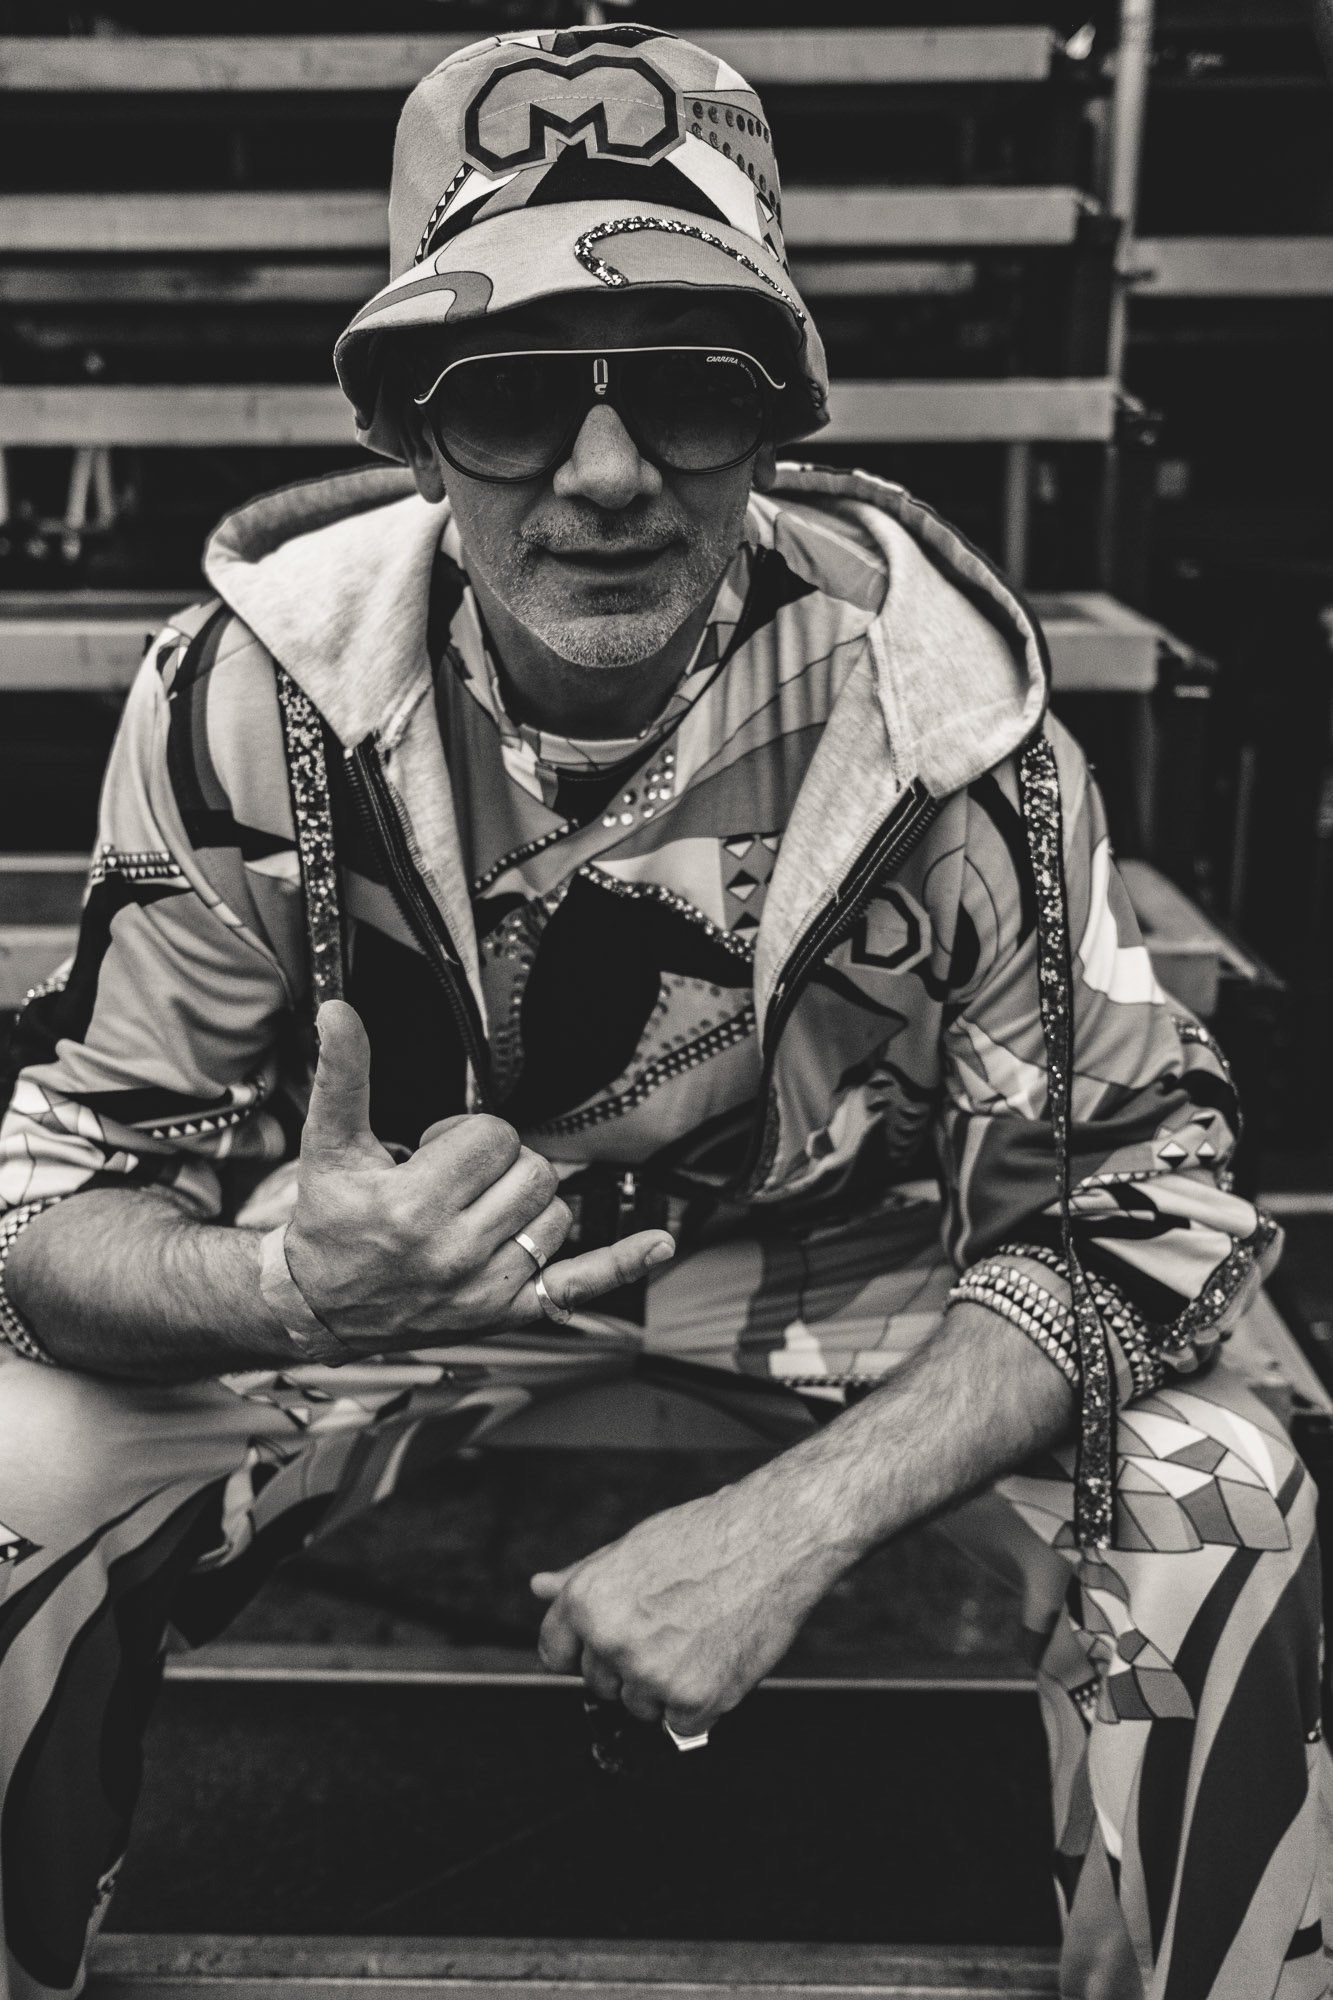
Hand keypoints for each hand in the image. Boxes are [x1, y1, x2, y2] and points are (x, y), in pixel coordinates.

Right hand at [283, 1000, 672, 1351]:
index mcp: (413, 1205)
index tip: (433, 1152)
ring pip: (556, 1215)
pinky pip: (580, 1284)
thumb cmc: (329, 1219)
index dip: (467, 1135)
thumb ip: (342, 1074)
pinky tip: (662, 1243)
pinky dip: (624, 1263)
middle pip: (533, 1172)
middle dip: (498, 1165)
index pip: (494, 1138)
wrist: (319, 1306)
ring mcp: (485, 1289)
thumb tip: (338, 1009)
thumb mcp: (328, 1145)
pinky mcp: (506, 1314)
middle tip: (452, 1183)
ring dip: (525, 1205)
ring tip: (474, 1215)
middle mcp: (454, 1252)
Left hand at [531, 1476, 838, 1737]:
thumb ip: (582, 1577)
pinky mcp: (694, 1700)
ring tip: (699, 1636)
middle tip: (672, 1625)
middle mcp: (611, 1641)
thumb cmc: (705, 1537)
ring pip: (640, 1707)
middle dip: (630, 1665)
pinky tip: (718, 1657)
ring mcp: (651, 1674)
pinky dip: (701, 1703)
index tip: (611, 1641)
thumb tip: (539, 1586)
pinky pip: (682, 1725)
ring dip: (665, 1686)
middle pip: (600, 1685)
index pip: (555, 1654)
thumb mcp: (631, 1547)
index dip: (585, 1649)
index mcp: (587, 1600)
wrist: (773, 1539)